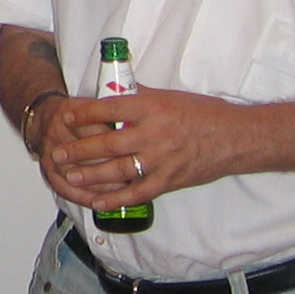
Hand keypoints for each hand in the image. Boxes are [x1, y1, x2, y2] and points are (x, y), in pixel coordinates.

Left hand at [43, 87, 241, 210]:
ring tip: (70, 176)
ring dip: (91, 174)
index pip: (109, 108)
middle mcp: (154, 133)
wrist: (236, 137)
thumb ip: (140, 98)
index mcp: (151, 108)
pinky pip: (139, 193)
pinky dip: (117, 199)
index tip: (66, 116)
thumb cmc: (203, 112)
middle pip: (108, 142)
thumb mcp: (169, 97)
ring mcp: (162, 159)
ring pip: (119, 169)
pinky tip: (98, 201)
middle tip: (58, 153)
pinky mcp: (171, 180)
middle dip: (80, 149)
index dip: (85, 113)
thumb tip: (113, 91)